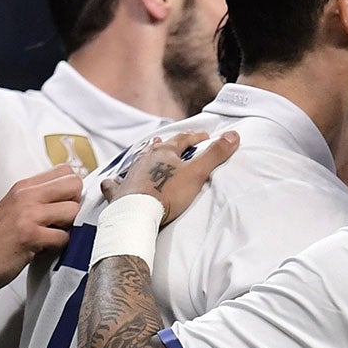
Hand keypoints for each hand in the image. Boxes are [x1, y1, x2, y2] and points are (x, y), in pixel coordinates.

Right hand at [0, 165, 81, 294]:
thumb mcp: (14, 208)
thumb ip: (39, 199)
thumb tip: (71, 198)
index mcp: (23, 187)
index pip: (64, 171)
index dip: (71, 191)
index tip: (63, 206)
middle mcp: (26, 195)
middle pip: (74, 185)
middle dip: (75, 206)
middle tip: (61, 223)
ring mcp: (28, 215)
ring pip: (73, 211)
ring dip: (69, 228)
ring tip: (51, 237)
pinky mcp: (31, 236)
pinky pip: (64, 237)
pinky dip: (59, 247)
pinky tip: (44, 250)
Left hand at [100, 128, 240, 226]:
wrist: (138, 213)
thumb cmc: (168, 193)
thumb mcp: (197, 173)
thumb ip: (215, 154)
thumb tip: (233, 135)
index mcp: (164, 152)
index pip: (182, 139)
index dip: (195, 137)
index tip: (204, 137)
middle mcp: (145, 158)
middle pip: (158, 146)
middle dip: (169, 144)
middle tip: (176, 143)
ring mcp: (130, 174)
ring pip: (138, 159)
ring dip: (146, 155)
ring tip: (149, 152)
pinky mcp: (120, 191)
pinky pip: (115, 182)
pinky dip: (116, 180)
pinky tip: (113, 180)